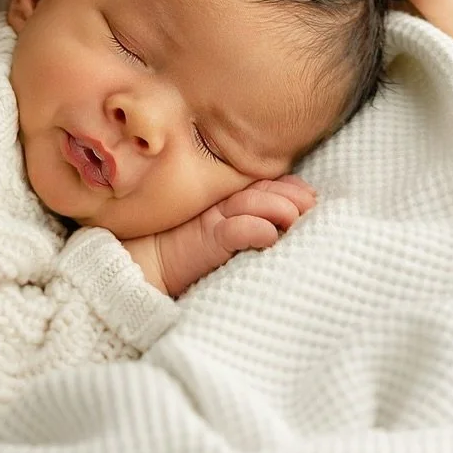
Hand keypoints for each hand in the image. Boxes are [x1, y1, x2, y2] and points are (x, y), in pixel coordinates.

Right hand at [126, 174, 315, 297]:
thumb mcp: (221, 237)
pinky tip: (270, 235)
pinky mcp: (204, 238)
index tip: (310, 196)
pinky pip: (234, 230)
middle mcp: (220, 204)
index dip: (289, 187)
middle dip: (290, 195)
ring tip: (297, 217)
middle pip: (261, 189)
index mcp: (224, 200)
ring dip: (278, 208)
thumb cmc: (184, 255)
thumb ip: (246, 224)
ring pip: (251, 203)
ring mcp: (211, 217)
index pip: (262, 184)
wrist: (141, 267)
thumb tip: (283, 227)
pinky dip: (255, 230)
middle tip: (311, 205)